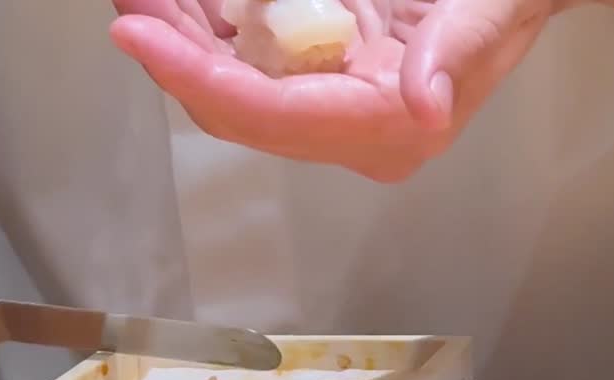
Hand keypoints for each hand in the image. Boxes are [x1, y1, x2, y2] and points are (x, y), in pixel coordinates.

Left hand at [108, 0, 556, 181]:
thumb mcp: (487, 15)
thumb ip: (451, 58)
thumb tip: (423, 106)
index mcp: (389, 127)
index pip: (271, 115)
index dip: (197, 78)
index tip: (137, 32)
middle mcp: (352, 132)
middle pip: (237, 109)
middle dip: (172, 57)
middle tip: (125, 1)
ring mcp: (332, 111)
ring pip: (231, 89)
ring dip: (179, 41)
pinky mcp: (321, 86)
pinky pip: (246, 68)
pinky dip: (206, 33)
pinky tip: (176, 3)